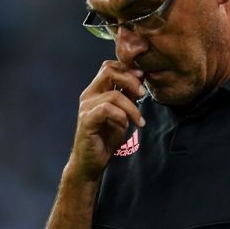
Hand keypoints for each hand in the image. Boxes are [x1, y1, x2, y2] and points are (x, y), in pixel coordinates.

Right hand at [68, 60, 145, 183]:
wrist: (91, 161)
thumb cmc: (106, 137)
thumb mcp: (123, 112)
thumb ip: (128, 96)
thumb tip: (141, 77)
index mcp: (96, 90)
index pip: (109, 67)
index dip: (127, 69)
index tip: (143, 78)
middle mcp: (89, 95)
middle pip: (108, 72)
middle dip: (130, 80)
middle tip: (143, 93)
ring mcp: (86, 107)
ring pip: (113, 94)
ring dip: (131, 107)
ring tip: (139, 120)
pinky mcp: (86, 120)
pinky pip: (106, 109)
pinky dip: (121, 116)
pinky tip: (126, 125)